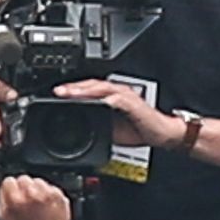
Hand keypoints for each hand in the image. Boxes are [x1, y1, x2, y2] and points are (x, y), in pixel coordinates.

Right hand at [0, 174, 73, 219]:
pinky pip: (51, 187)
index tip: (14, 193)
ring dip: (37, 190)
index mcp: (15, 200)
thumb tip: (3, 188)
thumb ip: (2, 199)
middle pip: (24, 178)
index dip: (11, 188)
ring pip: (38, 181)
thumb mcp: (4, 218)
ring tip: (38, 205)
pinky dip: (49, 194)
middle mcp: (31, 195)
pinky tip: (47, 206)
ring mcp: (46, 194)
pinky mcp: (58, 196)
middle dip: (24, 188)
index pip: (9, 181)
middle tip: (28, 201)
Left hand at [54, 77, 180, 149]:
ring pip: (102, 88)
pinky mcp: (134, 103)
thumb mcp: (111, 129)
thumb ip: (97, 123)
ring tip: (72, 93)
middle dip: (74, 88)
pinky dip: (107, 99)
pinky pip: (118, 99)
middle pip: (92, 85)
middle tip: (58, 91)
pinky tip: (97, 100)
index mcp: (111, 96)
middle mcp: (118, 92)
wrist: (162, 134)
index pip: (89, 89)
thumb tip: (78, 127)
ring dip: (86, 90)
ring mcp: (126, 96)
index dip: (73, 91)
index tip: (57, 95)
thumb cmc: (139, 129)